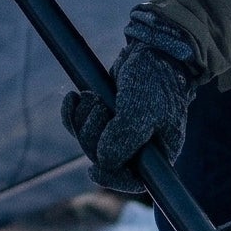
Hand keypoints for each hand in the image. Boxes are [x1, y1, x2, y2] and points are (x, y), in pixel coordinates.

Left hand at [61, 7, 202, 194]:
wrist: (151, 49)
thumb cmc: (154, 80)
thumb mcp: (142, 109)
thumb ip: (124, 137)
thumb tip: (103, 162)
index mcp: (157, 153)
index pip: (133, 181)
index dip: (112, 179)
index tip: (94, 169)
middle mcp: (138, 147)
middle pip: (104, 160)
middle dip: (94, 135)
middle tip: (101, 108)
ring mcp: (120, 132)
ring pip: (88, 143)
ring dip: (84, 120)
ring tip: (94, 98)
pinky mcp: (104, 116)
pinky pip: (79, 126)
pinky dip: (73, 112)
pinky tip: (73, 97)